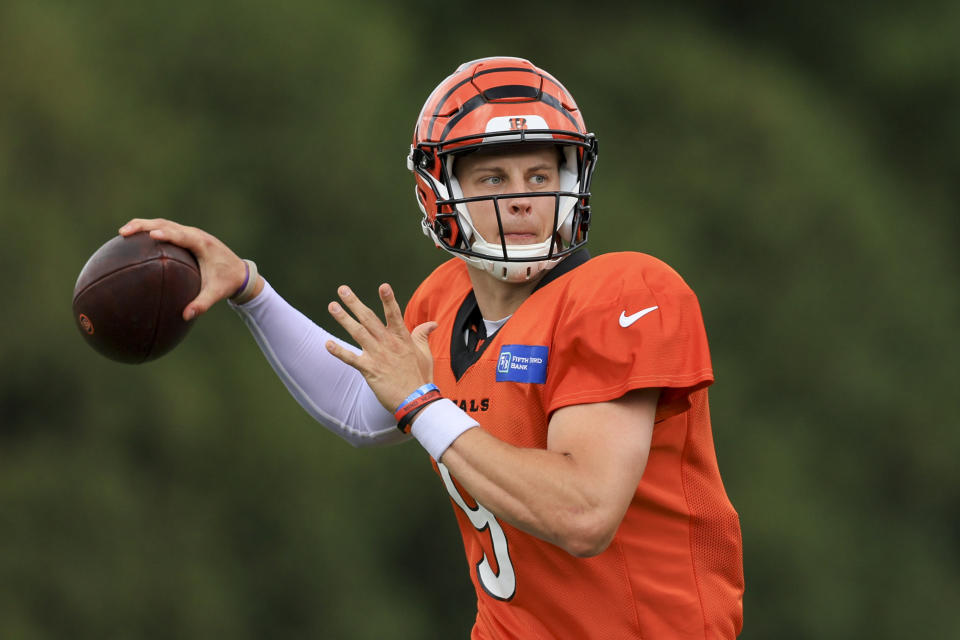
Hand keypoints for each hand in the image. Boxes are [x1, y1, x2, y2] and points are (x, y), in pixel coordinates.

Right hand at [118, 218, 253, 319]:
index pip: (182, 236)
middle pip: (166, 224)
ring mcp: (190, 233)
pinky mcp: (186, 236)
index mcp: (203, 244)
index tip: (152, 235)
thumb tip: (185, 316)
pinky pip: (165, 230)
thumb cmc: (227, 282)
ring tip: (122, 233)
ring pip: (163, 223)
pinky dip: (149, 231)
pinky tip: (133, 241)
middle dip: (144, 226)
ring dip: (143, 225)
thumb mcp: (216, 293)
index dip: (167, 233)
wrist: (239, 272)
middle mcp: (195, 234)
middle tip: (124, 232)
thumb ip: (202, 304)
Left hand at [325, 283, 437, 411]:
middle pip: (369, 319)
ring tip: (332, 306)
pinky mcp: (369, 370)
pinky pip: (351, 358)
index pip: (394, 314)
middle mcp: (388, 343)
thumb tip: (432, 323)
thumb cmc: (420, 376)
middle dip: (355, 303)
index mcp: (402, 338)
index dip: (389, 300)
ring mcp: (377, 356)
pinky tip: (327, 344)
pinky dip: (339, 352)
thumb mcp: (425, 353)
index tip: (383, 286)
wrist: (415, 399)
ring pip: (358, 333)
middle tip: (342, 289)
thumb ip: (423, 335)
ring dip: (343, 319)